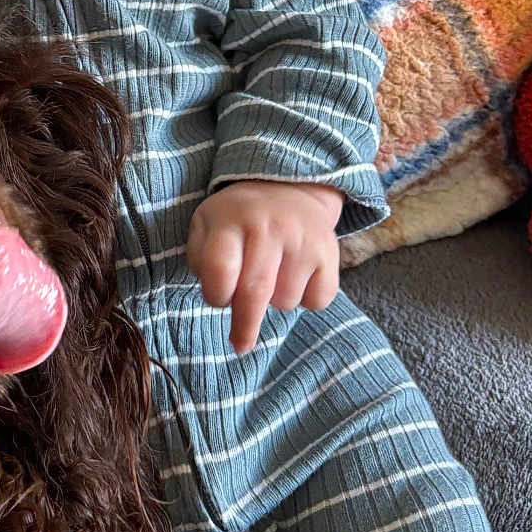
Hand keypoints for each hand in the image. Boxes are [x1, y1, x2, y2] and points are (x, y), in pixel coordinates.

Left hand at [186, 180, 342, 352]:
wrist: (288, 187)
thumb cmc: (238, 218)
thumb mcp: (207, 224)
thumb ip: (202, 259)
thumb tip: (217, 296)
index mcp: (231, 220)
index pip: (219, 269)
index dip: (216, 294)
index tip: (217, 299)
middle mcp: (268, 227)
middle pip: (254, 292)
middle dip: (244, 326)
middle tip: (239, 344)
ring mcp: (302, 239)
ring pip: (285, 301)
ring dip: (274, 303)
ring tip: (271, 276)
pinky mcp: (329, 252)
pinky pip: (317, 300)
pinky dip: (306, 300)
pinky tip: (296, 277)